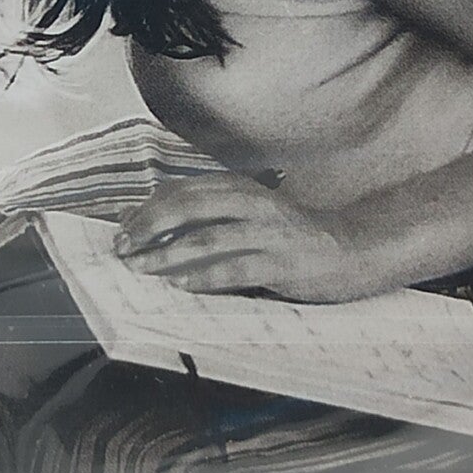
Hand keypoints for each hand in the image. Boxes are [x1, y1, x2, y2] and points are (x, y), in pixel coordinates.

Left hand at [114, 172, 372, 301]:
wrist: (350, 248)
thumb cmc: (290, 235)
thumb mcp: (249, 214)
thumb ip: (210, 216)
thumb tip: (155, 229)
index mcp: (240, 187)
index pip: (182, 190)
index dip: (147, 208)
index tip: (121, 228)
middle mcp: (251, 203)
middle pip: (188, 206)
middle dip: (148, 226)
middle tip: (122, 247)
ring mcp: (267, 233)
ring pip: (207, 238)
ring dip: (167, 254)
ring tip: (141, 268)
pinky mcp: (281, 263)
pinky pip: (236, 269)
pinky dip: (205, 277)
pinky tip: (182, 285)